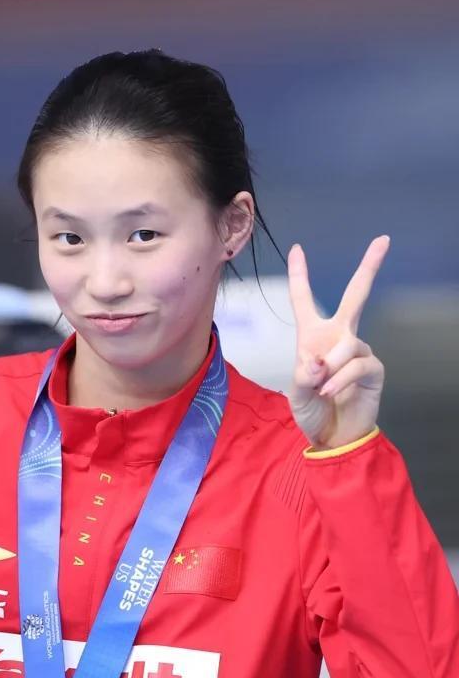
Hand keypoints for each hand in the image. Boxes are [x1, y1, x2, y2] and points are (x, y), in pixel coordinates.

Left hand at [287, 235, 389, 448]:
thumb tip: (318, 361)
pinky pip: (358, 364)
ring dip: (331, 367)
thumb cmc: (312, 410)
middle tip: (383, 240)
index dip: (299, 275)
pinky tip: (331, 392)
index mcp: (312, 337)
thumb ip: (303, 374)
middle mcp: (338, 338)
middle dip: (369, 268)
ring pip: (347, 344)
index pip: (304, 300)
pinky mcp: (373, 368)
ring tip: (322, 388)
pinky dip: (340, 379)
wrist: (331, 437)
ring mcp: (358, 351)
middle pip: (356, 296)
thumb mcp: (296, 392)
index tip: (297, 248)